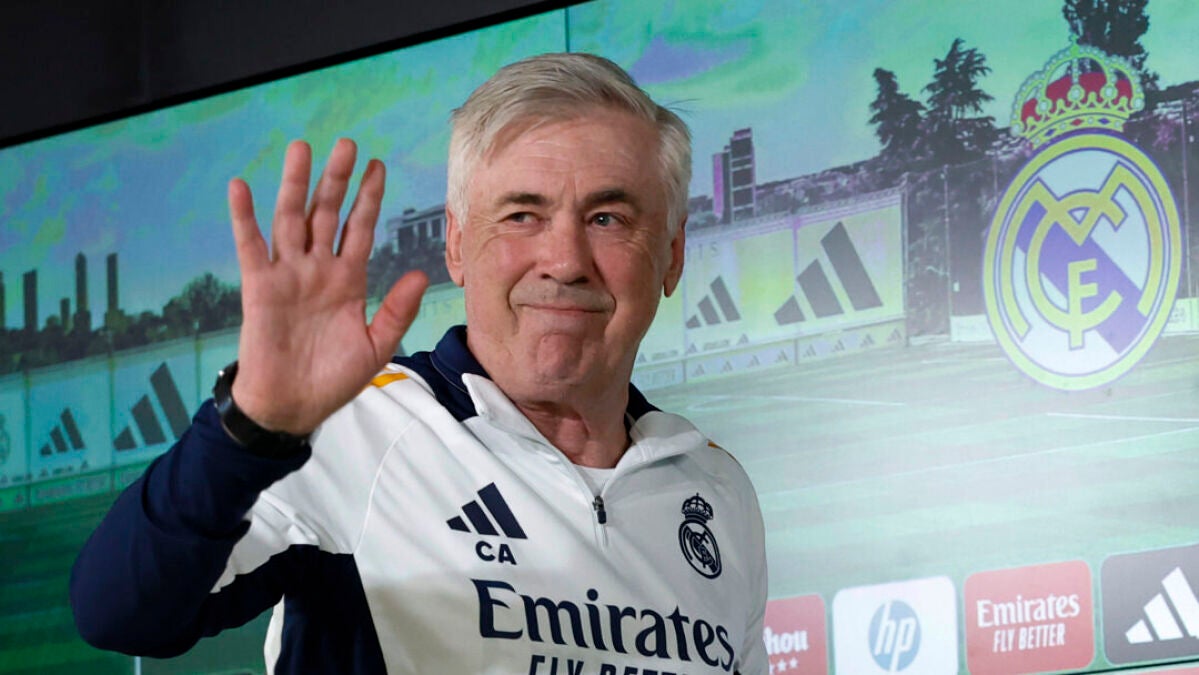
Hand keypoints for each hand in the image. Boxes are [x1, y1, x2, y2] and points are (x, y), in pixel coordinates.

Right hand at [227, 139, 427, 434]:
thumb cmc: (333, 379)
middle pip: (328, 213)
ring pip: (292, 219)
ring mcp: (288, 275)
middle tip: (346, 143)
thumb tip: (422, 274)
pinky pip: (250, 246)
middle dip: (337, 179)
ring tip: (301, 149)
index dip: (369, 198)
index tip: (378, 166)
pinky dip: (244, 217)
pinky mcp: (259, 287)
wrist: (292, 406)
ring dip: (296, 185)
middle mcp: (318, 269)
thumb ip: (397, 310)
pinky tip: (241, 187)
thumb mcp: (376, 346)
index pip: (360, 228)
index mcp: (348, 280)